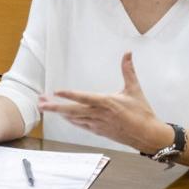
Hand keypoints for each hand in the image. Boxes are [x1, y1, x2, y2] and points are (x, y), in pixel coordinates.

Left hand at [37, 52, 166, 151]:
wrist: (147, 135)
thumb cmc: (142, 112)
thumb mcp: (134, 89)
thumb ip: (128, 70)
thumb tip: (128, 53)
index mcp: (107, 102)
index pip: (84, 97)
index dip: (69, 95)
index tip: (56, 92)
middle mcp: (99, 114)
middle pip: (72, 111)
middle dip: (55, 107)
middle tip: (40, 103)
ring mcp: (97, 124)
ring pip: (73, 118)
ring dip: (58, 112)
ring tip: (44, 106)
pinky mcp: (98, 131)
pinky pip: (80, 124)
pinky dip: (69, 120)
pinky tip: (62, 116)